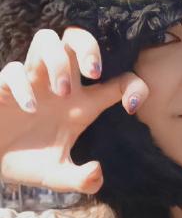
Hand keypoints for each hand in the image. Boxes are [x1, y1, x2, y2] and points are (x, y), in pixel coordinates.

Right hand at [0, 28, 147, 193]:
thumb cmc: (28, 160)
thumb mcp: (57, 175)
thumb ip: (79, 179)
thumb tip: (97, 175)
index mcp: (82, 103)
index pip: (118, 80)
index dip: (133, 86)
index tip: (130, 107)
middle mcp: (61, 85)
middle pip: (77, 38)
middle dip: (88, 47)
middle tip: (93, 72)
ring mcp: (33, 81)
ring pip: (47, 40)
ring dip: (58, 62)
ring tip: (61, 91)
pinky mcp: (5, 86)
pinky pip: (14, 70)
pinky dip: (23, 86)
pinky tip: (29, 109)